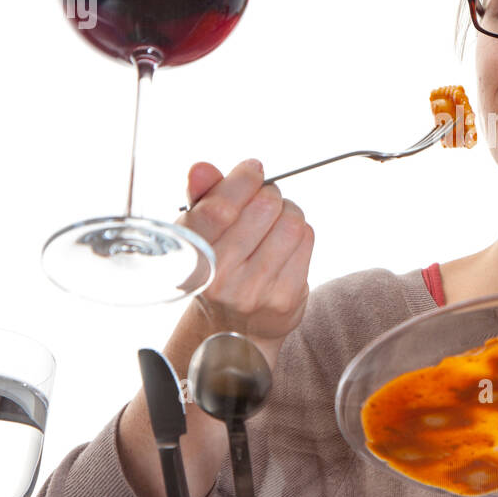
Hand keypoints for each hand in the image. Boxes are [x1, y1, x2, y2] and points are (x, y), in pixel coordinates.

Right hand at [175, 158, 314, 365]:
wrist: (233, 328)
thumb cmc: (218, 266)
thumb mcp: (201, 231)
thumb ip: (202, 196)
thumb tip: (201, 168)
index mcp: (191, 255)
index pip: (219, 208)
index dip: (242, 180)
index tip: (253, 170)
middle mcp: (219, 277)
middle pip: (264, 207)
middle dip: (269, 194)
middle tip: (264, 201)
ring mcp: (254, 291)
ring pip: (291, 222)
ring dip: (288, 212)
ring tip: (275, 222)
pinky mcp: (284, 298)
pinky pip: (307, 241)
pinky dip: (301, 233)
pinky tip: (286, 244)